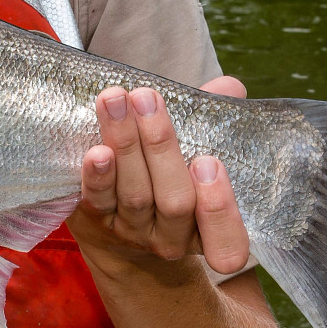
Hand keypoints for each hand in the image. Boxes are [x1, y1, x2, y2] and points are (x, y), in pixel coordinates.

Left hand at [71, 76, 250, 274]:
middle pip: (175, 201)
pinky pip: (99, 202)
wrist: (114, 225)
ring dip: (125, 144)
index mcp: (207, 227)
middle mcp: (173, 236)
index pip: (226, 240)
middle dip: (161, 146)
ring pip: (135, 194)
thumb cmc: (166, 173)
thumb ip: (211, 120)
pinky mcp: (98, 223)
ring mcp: (134, 232)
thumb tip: (230, 87)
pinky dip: (97, 176)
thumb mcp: (193, 150)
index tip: (208, 162)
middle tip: (147, 99)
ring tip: (115, 100)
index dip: (219, 208)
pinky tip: (96, 151)